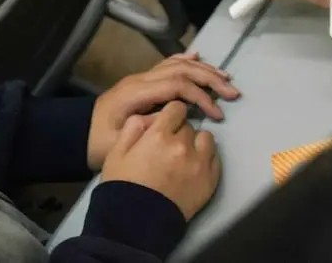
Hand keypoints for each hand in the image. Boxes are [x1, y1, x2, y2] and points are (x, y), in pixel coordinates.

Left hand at [87, 53, 239, 168]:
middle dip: (209, 79)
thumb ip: (148, 125)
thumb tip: (176, 114)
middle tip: (232, 93)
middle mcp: (141, 79)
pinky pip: (167, 65)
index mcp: (136, 92)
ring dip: (203, 70)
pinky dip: (185, 60)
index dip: (201, 96)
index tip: (216, 113)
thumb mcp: (120, 142)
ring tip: (225, 79)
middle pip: (182, 70)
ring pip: (177, 64)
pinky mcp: (142, 81)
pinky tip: (198, 58)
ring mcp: (141, 77)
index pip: (177, 85)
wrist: (75, 135)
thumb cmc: (97, 143)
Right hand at [101, 101, 219, 221]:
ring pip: (206, 138)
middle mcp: (183, 145)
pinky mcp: (210, 180)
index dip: (171, 115)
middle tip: (169, 148)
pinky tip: (193, 168)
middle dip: (179, 133)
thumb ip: (133, 128)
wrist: (135, 224)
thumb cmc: (123, 187)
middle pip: (189, 126)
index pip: (177, 108)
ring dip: (196, 144)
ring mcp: (200, 163)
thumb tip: (148, 116)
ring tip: (184, 157)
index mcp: (159, 136)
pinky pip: (215, 158)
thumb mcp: (116, 154)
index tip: (167, 124)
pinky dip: (206, 159)